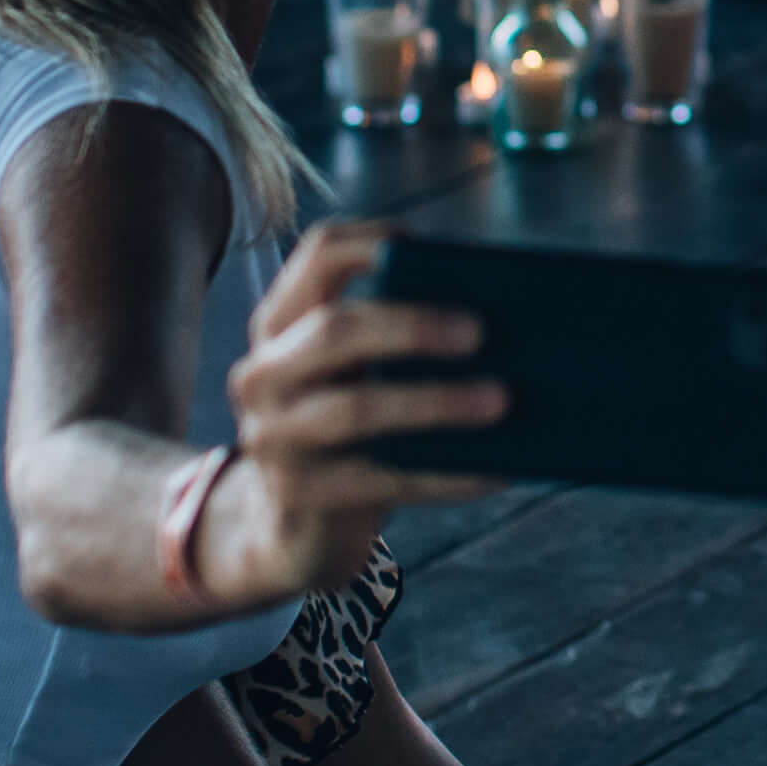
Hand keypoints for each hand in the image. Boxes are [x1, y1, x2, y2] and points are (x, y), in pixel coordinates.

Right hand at [210, 222, 509, 603]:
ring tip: (501, 401)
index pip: (319, 255)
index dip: (372, 240)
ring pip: (357, 409)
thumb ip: (398, 339)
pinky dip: (448, 474)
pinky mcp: (301, 496)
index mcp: (281, 324)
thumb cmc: (352, 428)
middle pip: (335, 331)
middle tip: (482, 333)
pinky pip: (385, 478)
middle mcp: (263, 374)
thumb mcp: (354, 373)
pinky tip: (497, 470)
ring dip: (437, 401)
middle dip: (412, 327)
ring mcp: (273, 438)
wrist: (298, 526)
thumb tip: (504, 317)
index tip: (426, 245)